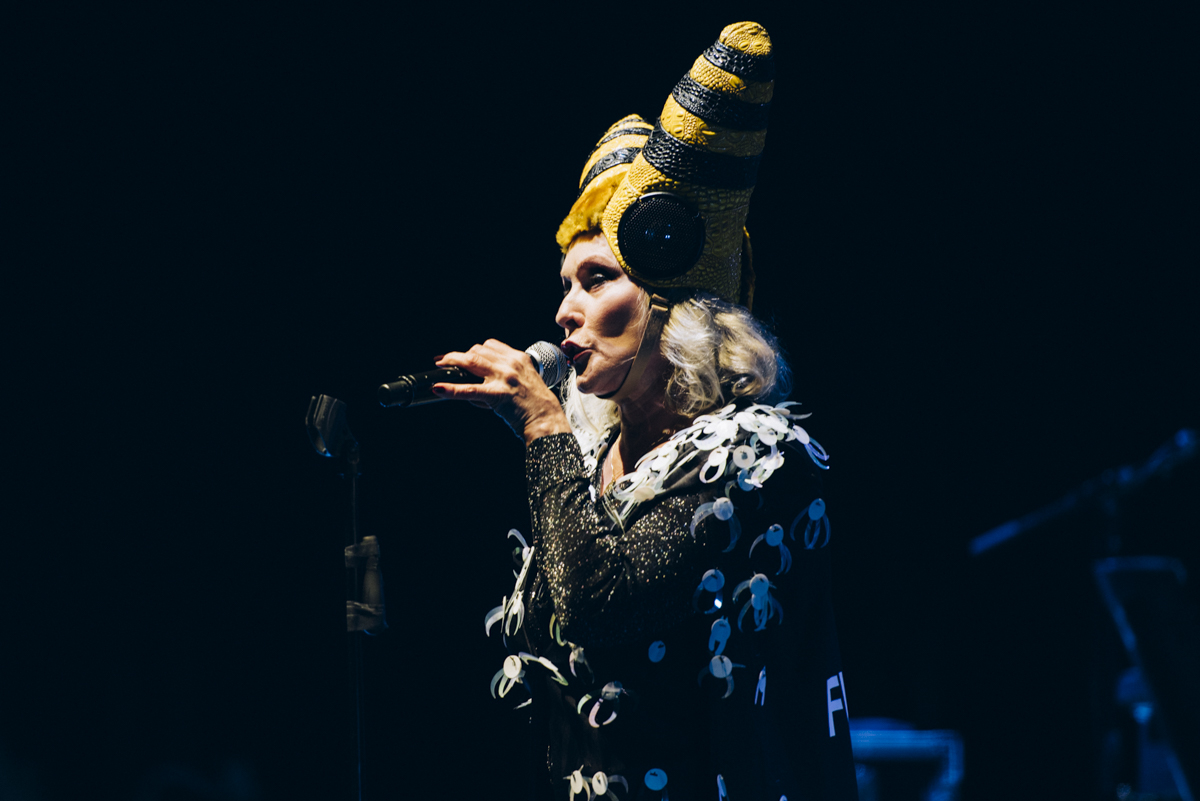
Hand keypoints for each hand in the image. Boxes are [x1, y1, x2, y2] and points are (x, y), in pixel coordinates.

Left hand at [434, 340, 571, 443]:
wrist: (547, 420)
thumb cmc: (536, 404)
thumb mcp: (525, 380)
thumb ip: (505, 373)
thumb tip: (480, 377)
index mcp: (519, 358)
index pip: (491, 345)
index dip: (474, 349)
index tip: (465, 355)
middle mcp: (511, 364)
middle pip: (478, 350)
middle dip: (459, 355)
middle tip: (446, 361)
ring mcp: (504, 378)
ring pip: (471, 361)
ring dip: (452, 362)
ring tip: (440, 366)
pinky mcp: (498, 395)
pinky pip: (469, 389)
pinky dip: (451, 389)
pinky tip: (438, 389)